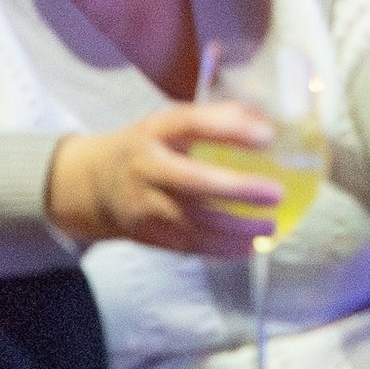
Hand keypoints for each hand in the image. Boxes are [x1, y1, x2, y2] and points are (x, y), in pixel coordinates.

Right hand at [44, 102, 279, 255]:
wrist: (94, 186)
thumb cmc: (146, 148)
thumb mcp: (168, 124)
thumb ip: (213, 119)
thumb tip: (265, 121)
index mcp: (154, 133)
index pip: (191, 124)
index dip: (229, 129)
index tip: (267, 137)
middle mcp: (146, 168)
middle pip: (193, 181)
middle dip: (238, 189)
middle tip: (275, 193)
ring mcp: (145, 206)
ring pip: (196, 222)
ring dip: (238, 229)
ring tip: (270, 225)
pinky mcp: (150, 236)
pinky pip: (192, 245)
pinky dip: (224, 249)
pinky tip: (251, 245)